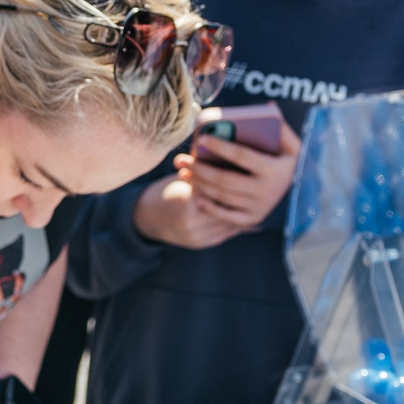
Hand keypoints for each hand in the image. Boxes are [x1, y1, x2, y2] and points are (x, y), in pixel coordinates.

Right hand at [132, 171, 246, 250]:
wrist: (145, 219)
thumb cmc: (164, 192)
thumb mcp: (181, 178)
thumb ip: (204, 174)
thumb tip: (230, 161)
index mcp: (185, 201)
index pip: (217, 187)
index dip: (231, 177)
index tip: (246, 166)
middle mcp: (191, 221)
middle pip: (225, 205)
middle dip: (240, 193)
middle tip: (257, 180)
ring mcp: (197, 235)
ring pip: (229, 220)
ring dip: (243, 208)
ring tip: (258, 195)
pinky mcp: (201, 243)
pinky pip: (227, 232)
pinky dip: (238, 219)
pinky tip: (250, 211)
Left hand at [179, 117, 299, 228]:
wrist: (299, 195)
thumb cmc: (288, 163)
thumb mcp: (292, 145)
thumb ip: (281, 127)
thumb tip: (269, 105)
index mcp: (274, 170)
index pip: (242, 156)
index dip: (221, 147)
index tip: (202, 139)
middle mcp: (266, 191)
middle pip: (225, 179)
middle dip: (200, 168)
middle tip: (183, 159)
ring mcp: (258, 207)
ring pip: (221, 196)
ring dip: (199, 184)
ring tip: (183, 172)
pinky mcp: (251, 219)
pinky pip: (226, 216)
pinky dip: (209, 207)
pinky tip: (195, 196)